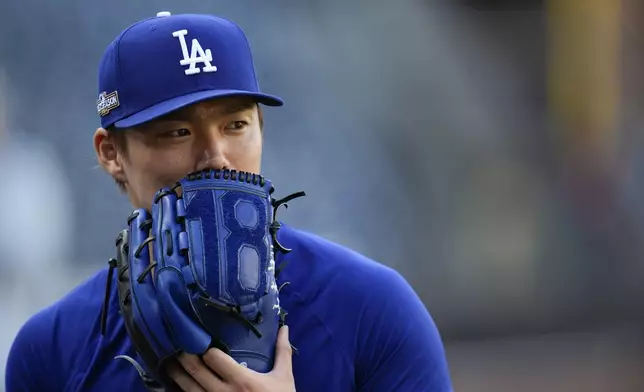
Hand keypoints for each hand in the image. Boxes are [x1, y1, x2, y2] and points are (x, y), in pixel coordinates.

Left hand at [168, 326, 295, 391]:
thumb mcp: (284, 377)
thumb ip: (282, 352)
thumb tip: (284, 327)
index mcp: (241, 379)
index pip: (213, 358)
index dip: (206, 348)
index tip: (203, 341)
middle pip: (195, 370)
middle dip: (184, 356)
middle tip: (178, 344)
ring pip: (187, 388)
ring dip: (177, 374)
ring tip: (171, 363)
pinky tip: (180, 386)